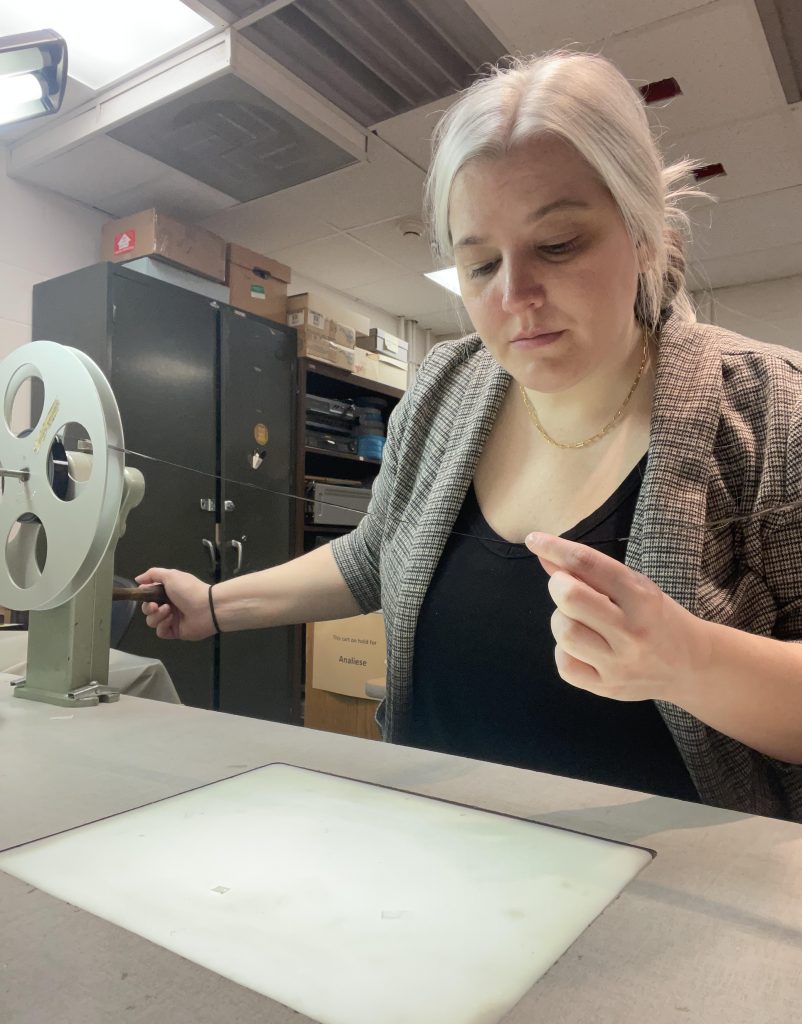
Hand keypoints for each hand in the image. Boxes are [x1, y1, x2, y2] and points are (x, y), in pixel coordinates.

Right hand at [135, 568, 215, 640]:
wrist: (207, 607)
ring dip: (157, 616)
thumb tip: (138, 579)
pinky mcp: (175, 631)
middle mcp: (168, 605)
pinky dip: (163, 626)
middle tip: (155, 605)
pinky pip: (161, 632)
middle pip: (147, 610)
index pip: (148, 596)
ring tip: (169, 610)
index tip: (143, 593)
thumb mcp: (171, 575)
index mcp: (167, 592)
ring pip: (152, 621)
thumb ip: (153, 574)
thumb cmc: (190, 590)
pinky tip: (171, 620)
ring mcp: (172, 619)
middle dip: (148, 608)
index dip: (143, 596)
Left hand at [524, 532, 710, 703]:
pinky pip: (565, 665)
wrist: (692, 666)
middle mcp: (631, 631)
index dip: (554, 547)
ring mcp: (620, 663)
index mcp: (641, 597)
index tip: (534, 540)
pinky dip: (564, 650)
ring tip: (578, 620)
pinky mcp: (608, 687)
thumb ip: (588, 570)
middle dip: (558, 585)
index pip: (587, 563)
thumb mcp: (633, 586)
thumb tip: (543, 551)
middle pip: (569, 597)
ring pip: (565, 632)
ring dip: (561, 619)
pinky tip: (581, 646)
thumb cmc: (656, 617)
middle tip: (566, 587)